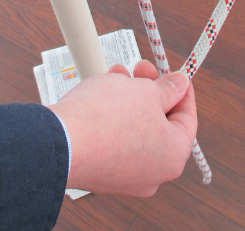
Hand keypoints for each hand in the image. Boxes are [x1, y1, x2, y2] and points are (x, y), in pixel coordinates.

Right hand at [48, 61, 196, 196]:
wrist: (56, 142)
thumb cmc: (107, 119)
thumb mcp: (146, 92)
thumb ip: (168, 89)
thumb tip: (180, 85)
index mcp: (173, 157)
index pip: (188, 119)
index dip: (182, 91)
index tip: (175, 74)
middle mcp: (152, 174)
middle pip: (159, 123)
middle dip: (149, 90)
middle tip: (141, 68)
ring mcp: (123, 177)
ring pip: (134, 129)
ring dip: (128, 98)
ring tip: (117, 74)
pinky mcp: (98, 172)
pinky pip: (113, 140)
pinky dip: (111, 116)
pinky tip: (102, 92)